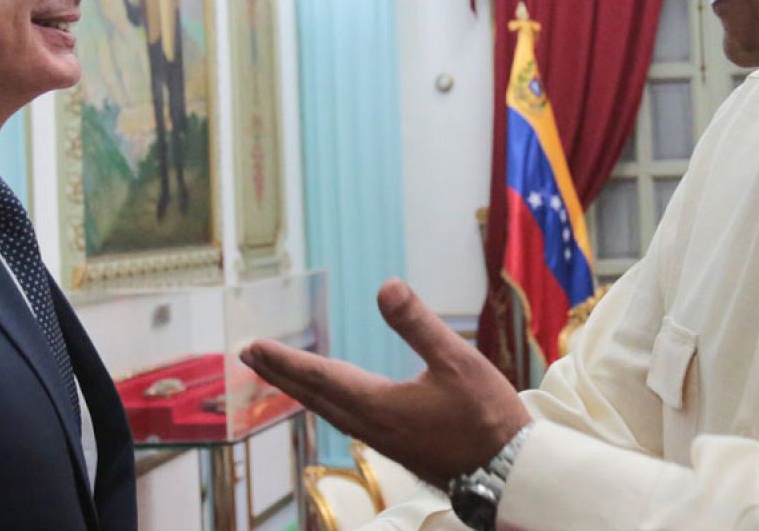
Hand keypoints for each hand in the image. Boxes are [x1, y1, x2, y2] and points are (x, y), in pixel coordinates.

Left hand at [239, 278, 531, 486]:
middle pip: (315, 397)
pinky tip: (336, 399)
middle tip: (250, 355)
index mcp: (379, 405)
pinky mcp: (398, 447)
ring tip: (282, 374)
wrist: (508, 471)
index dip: (285, 360)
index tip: (253, 347)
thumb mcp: (456, 360)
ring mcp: (384, 441)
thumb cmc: (487, 415)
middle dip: (281, 375)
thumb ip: (418, 323)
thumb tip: (385, 286)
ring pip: (330, 411)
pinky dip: (328, 403)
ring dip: (302, 389)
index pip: (320, 377)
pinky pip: (348, 420)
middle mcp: (372, 427)